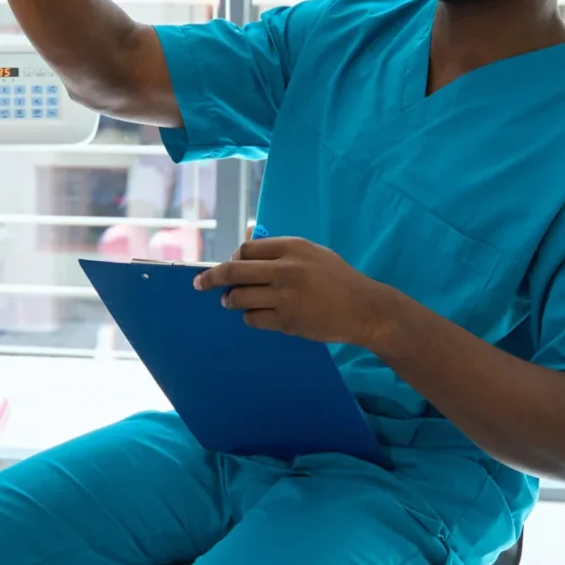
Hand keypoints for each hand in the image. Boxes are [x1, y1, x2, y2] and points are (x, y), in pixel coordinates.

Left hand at [194, 238, 407, 350]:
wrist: (365, 308)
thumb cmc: (338, 279)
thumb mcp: (313, 254)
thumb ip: (281, 250)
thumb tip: (246, 243)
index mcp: (293, 247)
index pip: (247, 249)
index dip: (233, 258)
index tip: (228, 266)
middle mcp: (286, 268)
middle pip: (234, 270)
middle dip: (212, 278)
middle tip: (199, 284)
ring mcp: (285, 296)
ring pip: (239, 297)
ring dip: (231, 301)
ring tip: (231, 302)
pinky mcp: (287, 320)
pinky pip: (254, 319)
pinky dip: (250, 317)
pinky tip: (257, 316)